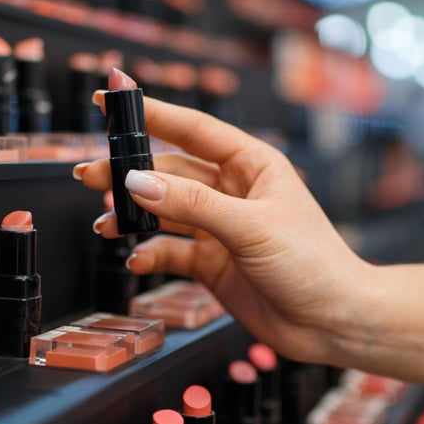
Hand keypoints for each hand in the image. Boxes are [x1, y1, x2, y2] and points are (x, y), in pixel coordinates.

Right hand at [73, 94, 369, 363]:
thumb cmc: (313, 264)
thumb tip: (138, 183)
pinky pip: (171, 252)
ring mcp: (221, 229)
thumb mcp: (251, 228)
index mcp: (252, 165)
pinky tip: (137, 261)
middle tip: (89, 175)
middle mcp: (233, 192)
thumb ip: (192, 205)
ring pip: (164, 213)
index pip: (193, 130)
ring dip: (132, 217)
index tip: (111, 99)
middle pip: (169, 172)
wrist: (334, 324)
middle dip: (128, 174)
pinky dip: (151, 255)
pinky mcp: (213, 265)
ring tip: (105, 226)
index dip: (151, 114)